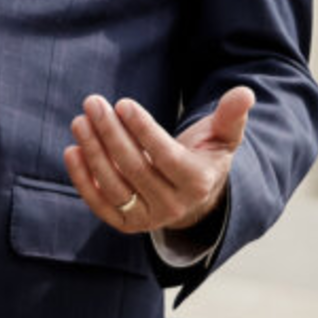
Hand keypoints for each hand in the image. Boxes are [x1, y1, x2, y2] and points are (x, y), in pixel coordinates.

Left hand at [63, 86, 254, 236]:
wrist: (194, 196)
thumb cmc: (205, 156)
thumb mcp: (223, 136)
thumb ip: (232, 116)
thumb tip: (244, 93)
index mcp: (198, 182)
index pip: (165, 157)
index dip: (143, 131)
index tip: (123, 104)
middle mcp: (173, 205)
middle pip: (135, 169)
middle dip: (110, 133)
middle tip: (93, 103)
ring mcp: (148, 218)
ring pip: (114, 186)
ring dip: (93, 152)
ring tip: (80, 121)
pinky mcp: (127, 224)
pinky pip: (101, 204)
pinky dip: (83, 180)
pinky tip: (73, 151)